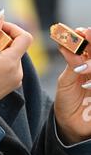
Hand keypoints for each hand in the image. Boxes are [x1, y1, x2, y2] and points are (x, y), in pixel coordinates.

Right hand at [0, 15, 32, 109]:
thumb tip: (0, 15)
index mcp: (11, 62)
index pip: (25, 37)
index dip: (12, 28)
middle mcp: (18, 71)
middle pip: (16, 45)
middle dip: (1, 40)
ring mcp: (16, 79)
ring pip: (12, 54)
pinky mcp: (11, 84)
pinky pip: (10, 64)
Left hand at [55, 28, 90, 143]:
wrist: (70, 122)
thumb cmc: (68, 99)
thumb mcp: (66, 79)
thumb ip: (71, 62)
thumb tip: (65, 43)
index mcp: (89, 62)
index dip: (88, 36)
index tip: (80, 32)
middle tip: (85, 37)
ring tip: (81, 69)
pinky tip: (85, 84)